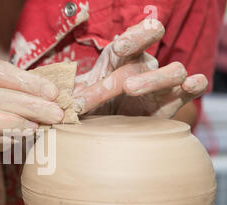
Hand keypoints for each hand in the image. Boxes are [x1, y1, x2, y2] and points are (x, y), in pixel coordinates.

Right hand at [0, 53, 63, 132]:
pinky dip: (2, 139)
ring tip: (37, 127)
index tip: (53, 93)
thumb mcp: (2, 76)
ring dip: (13, 125)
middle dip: (28, 107)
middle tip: (54, 115)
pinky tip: (20, 137)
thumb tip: (55, 95)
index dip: (27, 83)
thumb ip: (23, 82)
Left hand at [72, 19, 207, 117]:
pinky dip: (195, 84)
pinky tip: (191, 85)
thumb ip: (69, 92)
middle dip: (125, 77)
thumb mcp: (80, 94)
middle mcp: (144, 66)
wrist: (110, 127)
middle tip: (120, 88)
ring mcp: (161, 82)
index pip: (134, 37)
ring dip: (155, 79)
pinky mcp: (173, 101)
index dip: (132, 38)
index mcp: (122, 57)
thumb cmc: (95, 105)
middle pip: (144, 62)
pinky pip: (193, 87)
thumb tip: (50, 96)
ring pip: (173, 70)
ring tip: (133, 90)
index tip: (119, 47)